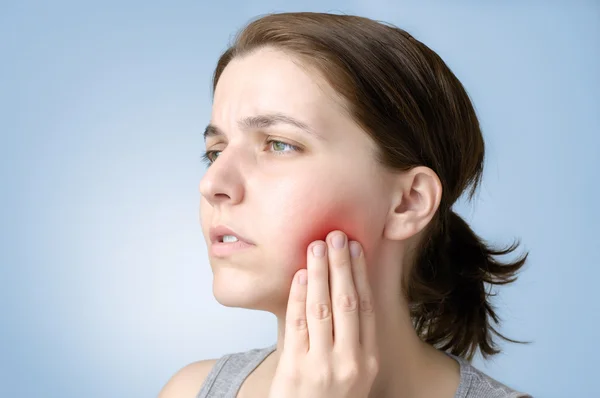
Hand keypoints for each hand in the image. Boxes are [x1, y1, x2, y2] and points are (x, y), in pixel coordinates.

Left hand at [268, 230, 378, 397]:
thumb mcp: (353, 374)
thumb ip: (352, 340)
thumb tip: (347, 290)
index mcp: (368, 361)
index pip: (366, 308)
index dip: (360, 274)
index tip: (356, 248)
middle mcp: (349, 362)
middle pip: (347, 302)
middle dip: (341, 265)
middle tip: (337, 236)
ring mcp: (321, 365)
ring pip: (322, 308)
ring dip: (319, 273)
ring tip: (316, 246)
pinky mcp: (294, 368)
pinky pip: (297, 324)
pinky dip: (298, 296)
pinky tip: (300, 275)